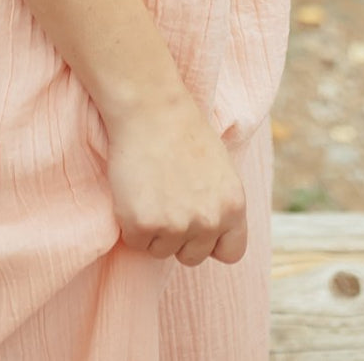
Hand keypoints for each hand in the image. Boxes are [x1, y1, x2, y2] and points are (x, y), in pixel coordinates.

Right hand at [103, 94, 247, 266]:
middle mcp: (209, 221)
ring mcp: (176, 226)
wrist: (150, 108)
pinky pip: (135, 241)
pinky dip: (130, 223)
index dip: (212, 242)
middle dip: (178, 236)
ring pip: (161, 250)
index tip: (197, 227)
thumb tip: (211, 231)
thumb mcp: (220, 168)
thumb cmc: (182, 130)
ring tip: (150, 190)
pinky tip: (134, 191)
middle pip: (192, 256)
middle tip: (165, 199)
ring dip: (153, 229)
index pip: (231, 253)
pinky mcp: (143, 225)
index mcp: (233, 207)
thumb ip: (219, 203)